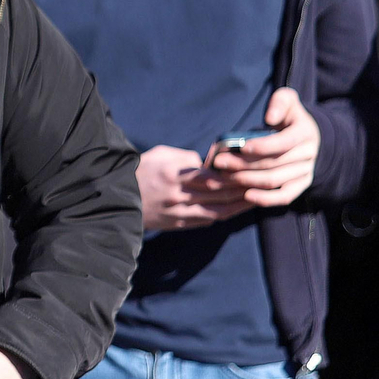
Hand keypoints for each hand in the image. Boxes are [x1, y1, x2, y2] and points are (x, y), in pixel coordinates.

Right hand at [137, 144, 253, 231]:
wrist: (116, 196)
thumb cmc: (140, 170)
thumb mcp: (160, 154)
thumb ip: (186, 158)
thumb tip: (208, 164)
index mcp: (174, 174)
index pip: (211, 176)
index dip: (233, 176)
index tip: (250, 171)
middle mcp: (178, 195)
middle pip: (218, 195)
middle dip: (242, 190)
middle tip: (262, 185)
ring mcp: (177, 212)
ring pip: (216, 211)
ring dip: (237, 207)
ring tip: (255, 201)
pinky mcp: (176, 224)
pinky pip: (204, 221)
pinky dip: (220, 216)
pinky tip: (233, 211)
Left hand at [207, 88, 319, 207]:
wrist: (308, 136)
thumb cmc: (288, 117)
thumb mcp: (287, 101)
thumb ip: (279, 102)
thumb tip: (270, 118)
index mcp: (305, 133)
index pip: (282, 143)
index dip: (261, 147)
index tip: (240, 147)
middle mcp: (308, 155)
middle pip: (273, 164)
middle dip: (243, 165)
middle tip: (219, 163)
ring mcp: (306, 172)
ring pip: (274, 181)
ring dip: (247, 181)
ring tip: (224, 177)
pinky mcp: (300, 186)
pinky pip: (284, 197)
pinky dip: (265, 199)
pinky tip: (246, 195)